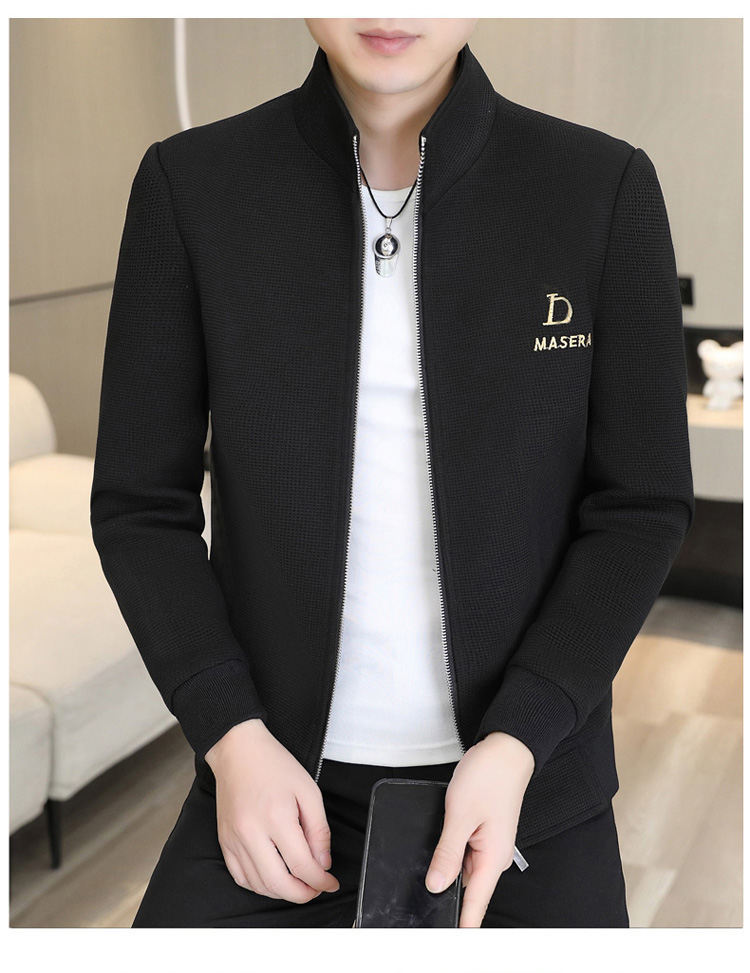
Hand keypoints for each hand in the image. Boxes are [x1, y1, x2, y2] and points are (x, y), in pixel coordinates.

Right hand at [205, 718, 339, 902]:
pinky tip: (274, 878)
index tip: (331, 883)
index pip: (302, 866)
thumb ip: (319, 830)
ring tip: (299, 883)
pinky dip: (259, 886)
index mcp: (277, 817)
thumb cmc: (275, 765)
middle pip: (279, 884)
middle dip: (303, 894)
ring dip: (282, 892)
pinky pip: (240, 877)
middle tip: (317, 888)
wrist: (238, 750)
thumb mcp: (308, 790)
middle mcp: (252, 833)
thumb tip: (322, 864)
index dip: (321, 881)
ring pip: (259, 886)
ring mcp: (234, 839)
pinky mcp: (224, 841)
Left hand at [425, 731, 533, 926]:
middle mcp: (493, 858)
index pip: (474, 907)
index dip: (457, 926)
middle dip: (443, 899)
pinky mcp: (482, 833)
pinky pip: (463, 854)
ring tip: (425, 874)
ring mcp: (488, 846)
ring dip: (445, 873)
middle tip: (418, 908)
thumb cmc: (488, 775)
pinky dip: (449, 856)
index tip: (441, 939)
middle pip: (466, 892)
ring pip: (462, 872)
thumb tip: (435, 885)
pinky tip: (436, 851)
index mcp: (493, 860)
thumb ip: (447, 853)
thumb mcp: (459, 815)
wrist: (506, 748)